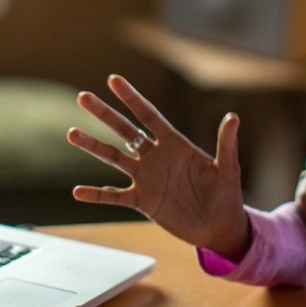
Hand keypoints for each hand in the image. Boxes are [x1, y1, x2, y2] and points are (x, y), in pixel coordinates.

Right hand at [66, 74, 250, 259]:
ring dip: (93, 146)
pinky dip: (97, 195)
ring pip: (114, 158)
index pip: (149, 115)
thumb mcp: (227, 168)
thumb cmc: (226, 195)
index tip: (113, 79)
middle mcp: (156, 157)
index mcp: (175, 144)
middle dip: (105, 113)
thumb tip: (233, 117)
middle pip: (125, 131)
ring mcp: (146, 178)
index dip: (132, 98)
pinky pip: (115, 197)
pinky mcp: (142, 201)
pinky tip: (77, 192)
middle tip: (83, 97)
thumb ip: (226, 143)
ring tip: (72, 133)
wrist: (219, 226)